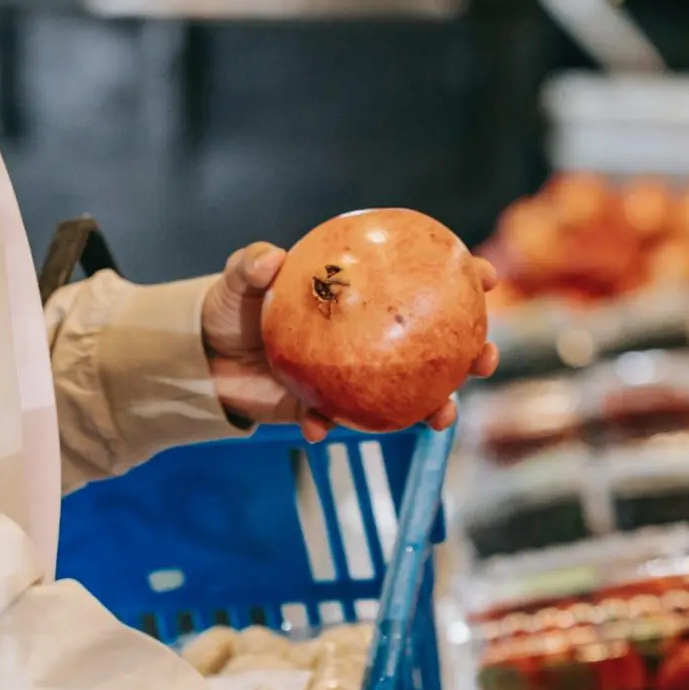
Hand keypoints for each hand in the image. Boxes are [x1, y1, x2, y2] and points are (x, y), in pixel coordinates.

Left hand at [201, 242, 500, 441]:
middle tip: (486, 358)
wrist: (201, 359)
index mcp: (360, 293)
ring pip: (408, 391)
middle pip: (435, 341)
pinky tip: (321, 430)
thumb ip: (252, 266)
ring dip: (434, 405)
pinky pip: (341, 420)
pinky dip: (333, 426)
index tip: (487, 276)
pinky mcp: (326, 406)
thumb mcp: (238, 280)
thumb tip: (270, 259)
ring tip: (443, 416)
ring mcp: (352, 373)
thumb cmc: (229, 307)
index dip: (461, 276)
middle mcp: (367, 334)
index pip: (421, 278)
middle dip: (472, 351)